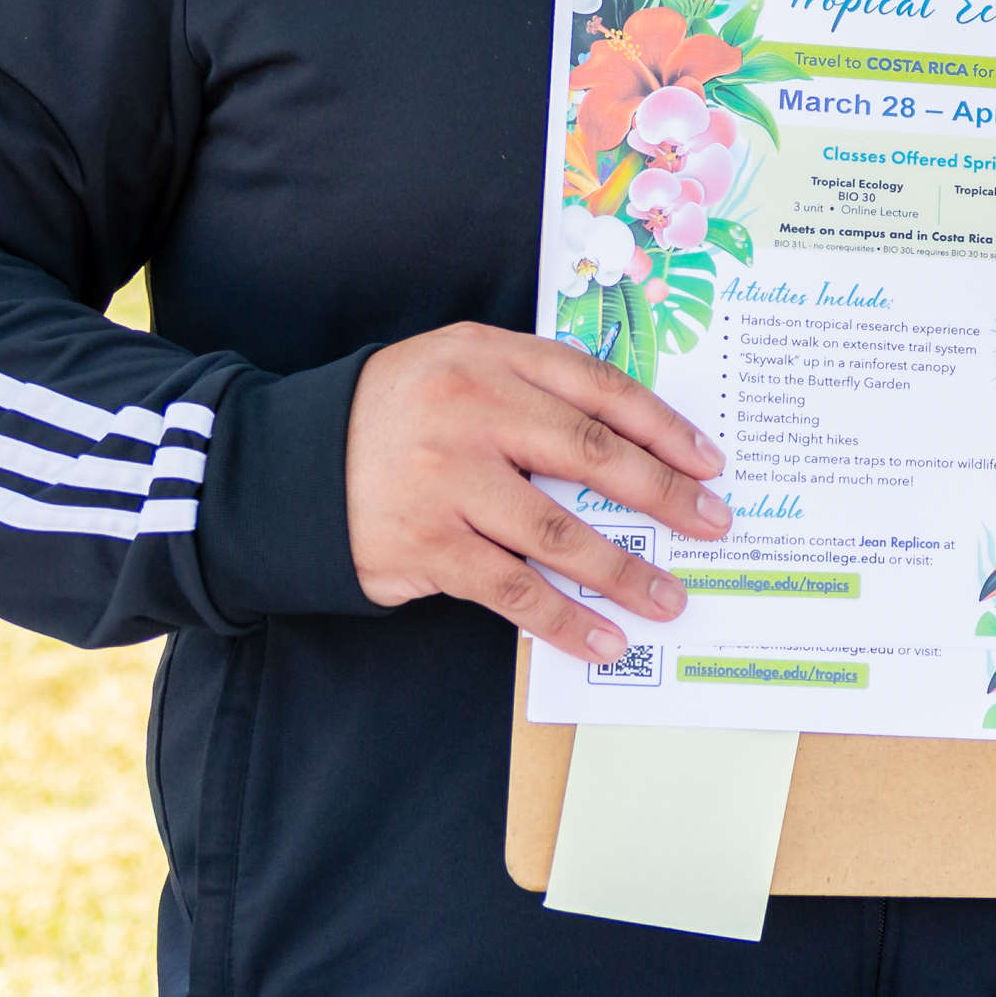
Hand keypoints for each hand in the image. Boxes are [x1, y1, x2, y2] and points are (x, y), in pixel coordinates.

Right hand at [349, 322, 731, 662]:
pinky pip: (512, 590)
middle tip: (712, 525)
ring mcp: (446, 481)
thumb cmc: (395, 414)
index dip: (664, 428)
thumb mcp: (458, 366)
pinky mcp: (426, 545)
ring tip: (667, 599)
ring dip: (624, 572)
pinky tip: (604, 638)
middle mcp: (470, 412)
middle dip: (664, 496)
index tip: (709, 463)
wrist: (283, 466)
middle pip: (592, 455)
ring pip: (559, 531)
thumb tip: (635, 443)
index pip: (600, 389)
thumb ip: (534, 386)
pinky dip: (565, 619)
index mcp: (489, 358)